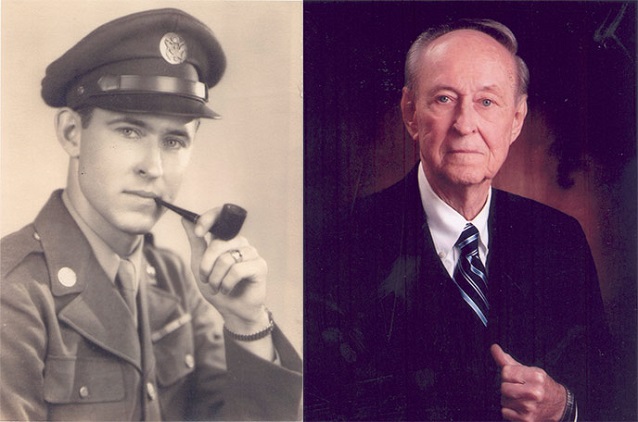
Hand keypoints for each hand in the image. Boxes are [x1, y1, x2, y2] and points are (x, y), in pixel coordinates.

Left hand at [182, 207, 268, 333]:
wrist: (232, 311)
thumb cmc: (217, 287)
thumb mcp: (199, 265)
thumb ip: (196, 242)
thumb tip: (185, 219)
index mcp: (226, 239)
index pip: (221, 215)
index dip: (208, 219)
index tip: (199, 232)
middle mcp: (240, 243)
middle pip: (218, 244)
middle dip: (206, 266)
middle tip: (206, 279)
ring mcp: (252, 253)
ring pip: (226, 259)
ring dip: (216, 278)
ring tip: (217, 287)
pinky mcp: (260, 266)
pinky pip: (237, 271)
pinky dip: (226, 284)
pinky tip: (227, 290)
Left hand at [490, 344, 566, 421]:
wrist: (558, 406)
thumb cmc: (541, 385)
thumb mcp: (528, 370)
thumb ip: (507, 360)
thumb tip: (494, 347)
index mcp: (535, 376)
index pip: (506, 372)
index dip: (508, 375)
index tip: (516, 378)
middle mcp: (534, 392)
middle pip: (503, 387)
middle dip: (508, 387)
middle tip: (518, 389)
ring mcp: (530, 407)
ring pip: (503, 400)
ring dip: (509, 400)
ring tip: (521, 398)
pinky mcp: (526, 419)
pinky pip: (505, 412)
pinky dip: (510, 411)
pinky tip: (520, 408)